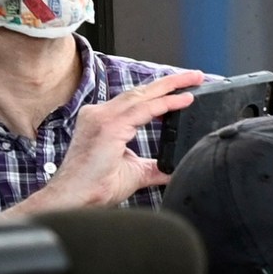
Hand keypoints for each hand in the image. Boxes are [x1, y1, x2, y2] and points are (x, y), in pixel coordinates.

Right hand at [27, 69, 205, 210]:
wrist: (76, 198)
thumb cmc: (96, 186)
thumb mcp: (134, 172)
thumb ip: (154, 167)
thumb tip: (173, 167)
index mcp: (104, 121)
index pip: (136, 101)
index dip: (161, 93)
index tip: (184, 89)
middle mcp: (100, 115)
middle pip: (141, 92)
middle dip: (170, 83)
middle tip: (196, 75)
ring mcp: (102, 118)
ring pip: (143, 95)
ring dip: (171, 87)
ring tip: (194, 80)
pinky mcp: (108, 126)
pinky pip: (143, 110)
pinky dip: (165, 104)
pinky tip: (183, 100)